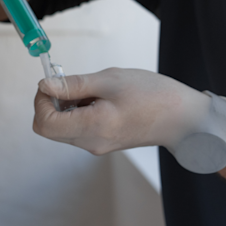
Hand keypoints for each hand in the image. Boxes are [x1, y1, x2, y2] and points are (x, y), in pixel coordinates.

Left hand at [33, 68, 216, 155]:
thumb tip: (44, 85)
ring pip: (62, 128)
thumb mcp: (110, 80)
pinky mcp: (103, 142)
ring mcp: (97, 145)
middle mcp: (91, 143)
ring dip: (65, 106)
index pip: (44, 123)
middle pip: (49, 128)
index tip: (53, 83)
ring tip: (92, 91)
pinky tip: (98, 99)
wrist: (185, 118)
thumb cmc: (152, 95)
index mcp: (92, 128)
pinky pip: (77, 129)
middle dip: (50, 103)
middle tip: (70, 83)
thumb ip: (73, 85)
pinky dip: (77, 112)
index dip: (40, 101)